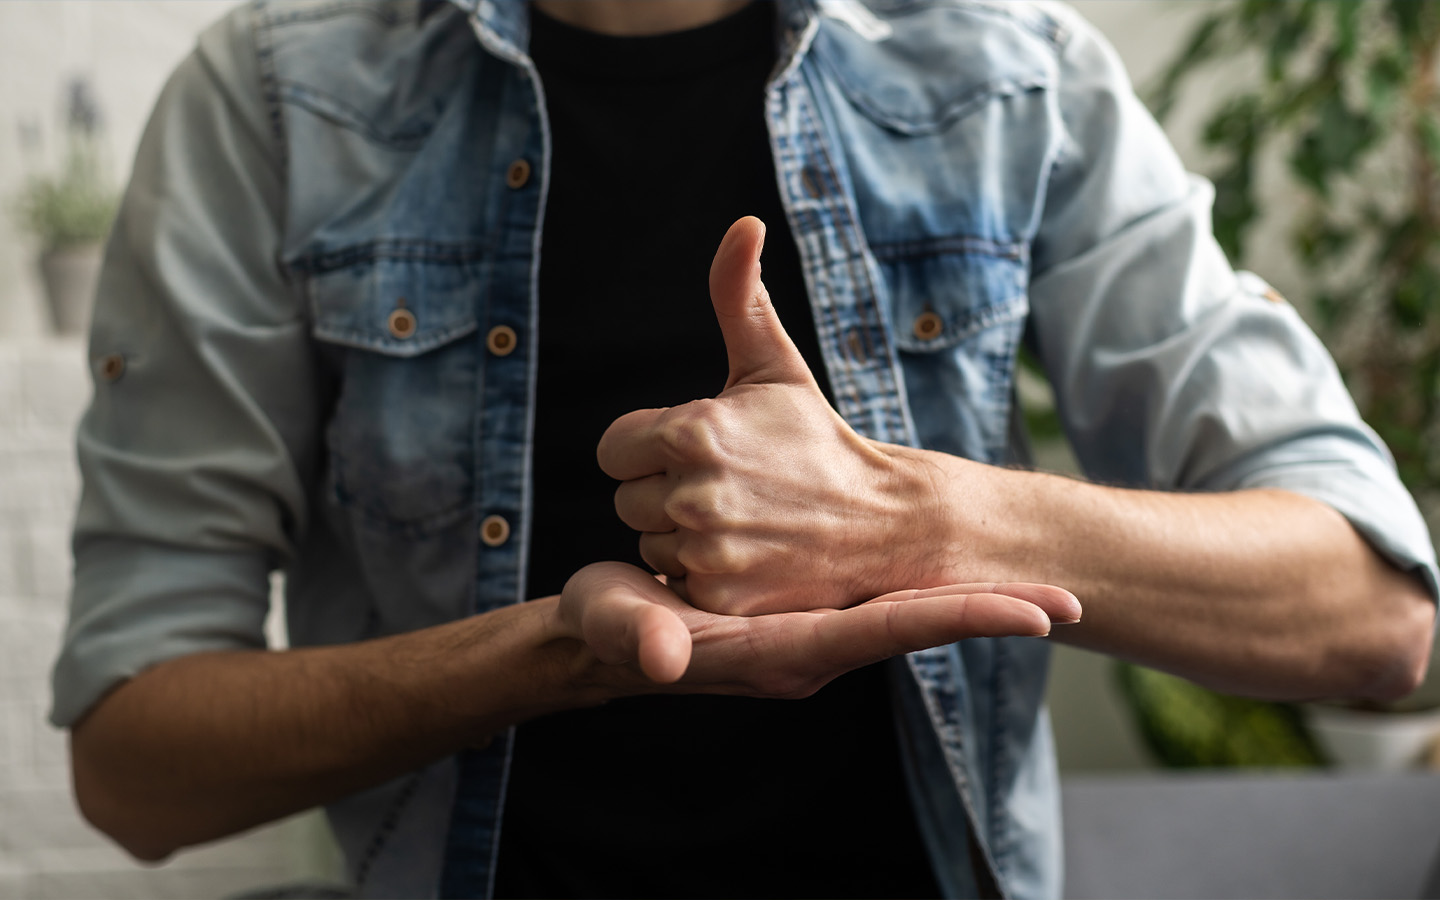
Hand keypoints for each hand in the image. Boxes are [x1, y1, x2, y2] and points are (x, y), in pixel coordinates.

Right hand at [553, 561, 1080, 695]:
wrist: (606, 635)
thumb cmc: (609, 630)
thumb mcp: (617, 625)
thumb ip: (640, 638)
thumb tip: (667, 656)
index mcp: (784, 649)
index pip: (888, 632)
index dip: (958, 618)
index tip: (1033, 614)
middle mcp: (812, 645)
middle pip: (917, 623)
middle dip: (990, 612)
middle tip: (1072, 598)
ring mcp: (814, 627)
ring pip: (907, 609)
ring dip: (968, 596)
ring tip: (1042, 583)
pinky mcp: (807, 604)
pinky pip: (882, 595)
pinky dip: (928, 585)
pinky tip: (956, 564)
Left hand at [598, 216, 939, 614]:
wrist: (884, 522)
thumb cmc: (817, 439)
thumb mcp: (774, 366)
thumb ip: (740, 295)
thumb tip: (744, 223)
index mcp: (694, 429)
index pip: (613, 449)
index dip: (647, 450)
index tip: (695, 452)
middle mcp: (695, 493)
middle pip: (627, 500)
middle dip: (664, 492)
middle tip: (729, 488)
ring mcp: (709, 551)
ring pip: (649, 543)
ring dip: (682, 537)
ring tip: (742, 522)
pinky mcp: (721, 598)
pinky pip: (674, 585)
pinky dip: (702, 578)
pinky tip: (747, 559)